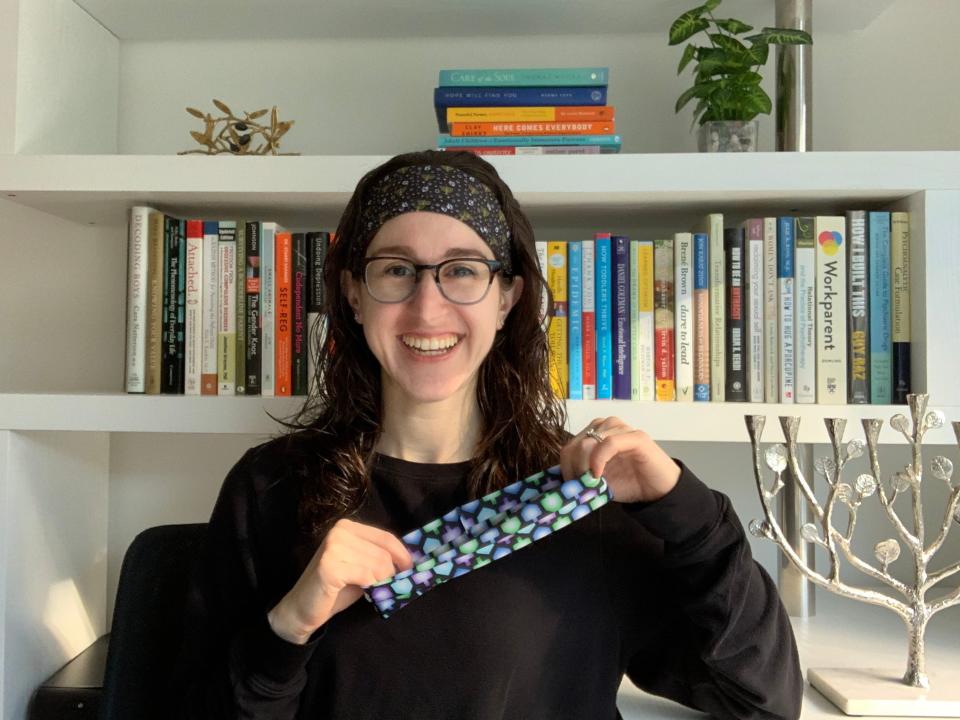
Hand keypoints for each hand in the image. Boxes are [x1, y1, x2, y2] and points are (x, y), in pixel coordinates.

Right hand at [268, 519, 412, 643]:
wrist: (302, 608)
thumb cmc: (335, 590)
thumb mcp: (362, 567)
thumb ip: (379, 559)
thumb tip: (413, 562)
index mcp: (347, 527)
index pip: (386, 538)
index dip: (403, 555)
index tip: (411, 571)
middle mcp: (339, 531)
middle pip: (384, 553)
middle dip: (392, 574)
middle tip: (390, 588)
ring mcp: (333, 547)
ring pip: (379, 565)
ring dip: (382, 582)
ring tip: (374, 591)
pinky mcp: (330, 566)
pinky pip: (366, 576)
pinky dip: (371, 587)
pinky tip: (363, 592)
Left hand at [559, 417, 680, 503]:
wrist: (659, 490)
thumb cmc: (630, 483)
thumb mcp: (599, 482)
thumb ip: (582, 476)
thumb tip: (564, 481)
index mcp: (595, 434)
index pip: (570, 446)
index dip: (566, 468)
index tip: (571, 487)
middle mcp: (606, 427)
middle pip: (576, 444)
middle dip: (574, 468)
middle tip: (582, 487)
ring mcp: (621, 430)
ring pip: (588, 441)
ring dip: (585, 465)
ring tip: (592, 482)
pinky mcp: (636, 437)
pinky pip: (608, 443)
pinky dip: (598, 460)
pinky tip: (598, 474)